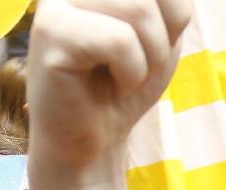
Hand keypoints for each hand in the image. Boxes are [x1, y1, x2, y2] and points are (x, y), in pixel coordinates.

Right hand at [27, 0, 193, 168]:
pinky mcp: (49, 32)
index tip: (150, 43)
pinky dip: (131, 73)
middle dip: (163, 36)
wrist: (93, 140)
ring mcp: (57, 0)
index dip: (176, 14)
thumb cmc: (126, 81)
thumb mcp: (163, 28)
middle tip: (139, 64)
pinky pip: (119, 41)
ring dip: (148, 58)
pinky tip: (110, 84)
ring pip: (139, 10)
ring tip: (123, 75)